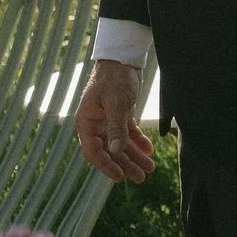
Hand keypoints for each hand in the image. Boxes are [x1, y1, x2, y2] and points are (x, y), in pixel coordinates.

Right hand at [76, 59, 155, 183]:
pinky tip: (149, 151)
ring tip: (149, 169)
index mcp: (86, 122)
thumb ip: (116, 128)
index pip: (94, 152)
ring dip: (134, 157)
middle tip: (141, 178)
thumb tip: (115, 152)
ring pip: (121, 145)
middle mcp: (96, 124)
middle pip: (110, 151)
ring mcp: (108, 121)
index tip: (121, 177)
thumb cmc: (113, 78)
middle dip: (126, 165)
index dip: (106, 166)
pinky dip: (139, 142)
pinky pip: (129, 134)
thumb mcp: (115, 103)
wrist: (123, 58)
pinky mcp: (121, 115)